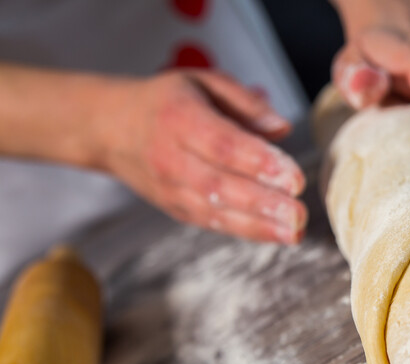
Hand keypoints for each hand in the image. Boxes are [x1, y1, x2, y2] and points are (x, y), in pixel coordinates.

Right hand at [95, 71, 307, 243]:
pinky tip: (276, 235)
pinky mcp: (175, 209)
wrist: (110, 129)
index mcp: (179, 118)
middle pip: (219, 185)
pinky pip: (211, 223)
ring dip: (258, 225)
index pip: (222, 144)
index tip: (293, 176)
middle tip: (299, 213)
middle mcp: (171, 157)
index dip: (258, 162)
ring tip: (294, 232)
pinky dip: (245, 231)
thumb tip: (282, 129)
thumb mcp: (204, 82)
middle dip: (263, 203)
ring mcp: (171, 189)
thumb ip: (246, 102)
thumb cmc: (167, 102)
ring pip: (215, 211)